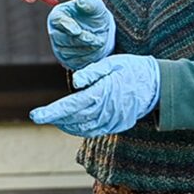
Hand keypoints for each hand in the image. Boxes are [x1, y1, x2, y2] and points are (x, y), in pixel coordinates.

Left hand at [29, 53, 160, 136]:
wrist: (158, 85)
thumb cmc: (132, 69)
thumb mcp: (112, 62)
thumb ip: (92, 72)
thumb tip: (75, 81)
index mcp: (103, 93)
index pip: (71, 105)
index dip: (51, 112)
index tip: (35, 115)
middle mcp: (106, 111)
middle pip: (73, 118)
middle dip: (55, 118)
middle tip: (40, 115)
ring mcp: (113, 121)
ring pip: (83, 128)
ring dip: (66, 124)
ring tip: (54, 118)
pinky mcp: (117, 125)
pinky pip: (94, 131)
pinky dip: (80, 128)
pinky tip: (72, 122)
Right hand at [47, 0, 115, 69]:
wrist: (101, 31)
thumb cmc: (95, 15)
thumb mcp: (96, 5)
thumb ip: (89, 3)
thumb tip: (81, 3)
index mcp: (58, 15)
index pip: (57, 21)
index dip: (67, 26)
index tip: (78, 31)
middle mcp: (55, 31)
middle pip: (61, 38)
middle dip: (80, 40)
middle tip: (95, 39)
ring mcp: (58, 47)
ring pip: (67, 52)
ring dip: (85, 49)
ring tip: (98, 43)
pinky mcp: (65, 59)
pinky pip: (73, 62)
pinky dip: (86, 58)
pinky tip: (95, 50)